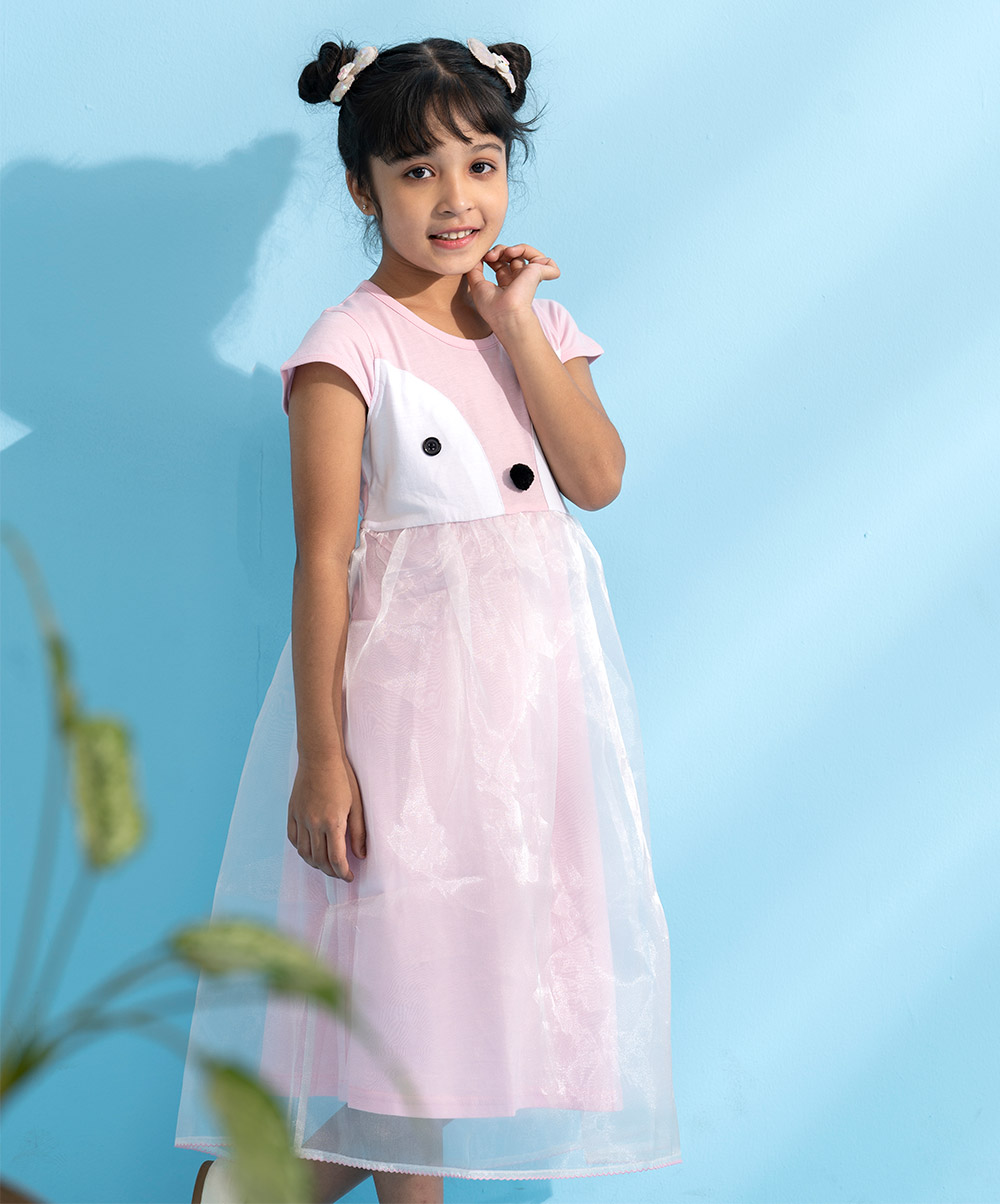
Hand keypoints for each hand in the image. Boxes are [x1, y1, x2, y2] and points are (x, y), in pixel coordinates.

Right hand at [288, 753, 366, 880]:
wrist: (319, 757)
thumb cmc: (342, 778)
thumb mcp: (356, 804)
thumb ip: (358, 832)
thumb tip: (361, 855)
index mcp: (332, 822)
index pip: (336, 859)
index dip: (343, 873)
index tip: (349, 877)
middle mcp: (313, 823)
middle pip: (319, 860)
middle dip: (331, 872)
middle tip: (340, 874)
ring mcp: (300, 818)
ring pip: (304, 853)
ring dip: (316, 864)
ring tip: (326, 866)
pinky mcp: (292, 813)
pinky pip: (293, 839)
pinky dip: (301, 850)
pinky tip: (310, 851)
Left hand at [465, 243, 560, 331]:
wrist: (507, 314)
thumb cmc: (492, 307)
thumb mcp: (477, 285)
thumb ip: (474, 270)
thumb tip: (475, 257)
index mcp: (506, 284)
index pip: (501, 263)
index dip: (494, 255)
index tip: (485, 258)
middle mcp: (519, 280)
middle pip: (513, 256)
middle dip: (502, 250)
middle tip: (492, 255)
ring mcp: (530, 277)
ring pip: (530, 254)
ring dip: (519, 248)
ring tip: (509, 252)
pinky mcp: (539, 274)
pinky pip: (549, 263)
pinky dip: (544, 259)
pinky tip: (532, 262)